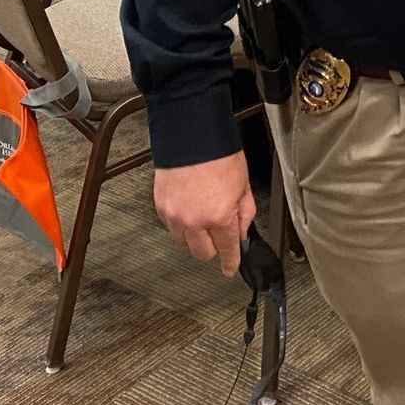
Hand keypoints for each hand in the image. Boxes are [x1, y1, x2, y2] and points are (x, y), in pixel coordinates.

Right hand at [154, 151, 255, 275]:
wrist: (193, 136)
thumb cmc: (219, 155)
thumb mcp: (243, 186)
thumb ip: (244, 214)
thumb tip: (241, 232)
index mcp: (219, 217)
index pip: (226, 251)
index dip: (230, 263)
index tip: (229, 269)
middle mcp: (195, 221)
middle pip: (202, 254)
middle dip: (213, 248)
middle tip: (219, 234)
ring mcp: (175, 215)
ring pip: (184, 242)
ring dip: (195, 236)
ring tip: (202, 217)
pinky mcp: (161, 207)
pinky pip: (171, 227)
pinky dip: (180, 224)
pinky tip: (189, 208)